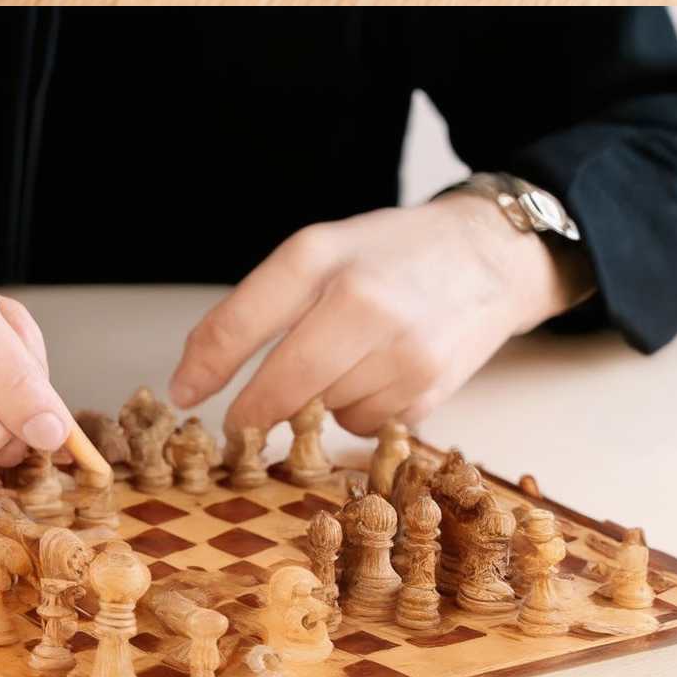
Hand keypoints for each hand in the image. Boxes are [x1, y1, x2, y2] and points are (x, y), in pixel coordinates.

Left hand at [168, 194, 588, 435]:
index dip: (206, 368)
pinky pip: (365, 425)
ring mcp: (401, 350)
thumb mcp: (322, 250)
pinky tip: (382, 374)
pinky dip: (361, 411)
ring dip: (319, 404)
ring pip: (325, 413)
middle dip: (258, 410)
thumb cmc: (393, 254)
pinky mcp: (430, 389)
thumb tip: (192, 382)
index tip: (185, 395)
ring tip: (349, 362)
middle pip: (283, 388)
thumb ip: (255, 306)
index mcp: (323, 258)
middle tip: (248, 417)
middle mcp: (362, 302)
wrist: (491, 256)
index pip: (242, 324)